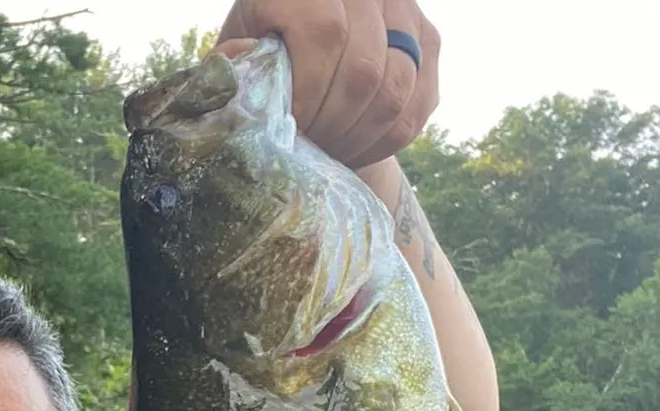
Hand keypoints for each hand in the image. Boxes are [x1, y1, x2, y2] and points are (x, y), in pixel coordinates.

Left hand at [215, 0, 439, 167]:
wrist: (312, 57)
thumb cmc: (264, 60)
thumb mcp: (237, 57)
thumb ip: (230, 63)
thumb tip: (243, 64)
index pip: (326, 33)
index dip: (308, 91)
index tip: (289, 125)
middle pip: (364, 69)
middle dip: (333, 124)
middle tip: (310, 146)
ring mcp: (404, 9)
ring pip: (396, 90)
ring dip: (359, 136)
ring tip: (330, 149)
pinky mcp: (428, 41)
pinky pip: (418, 105)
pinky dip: (386, 139)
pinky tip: (355, 146)